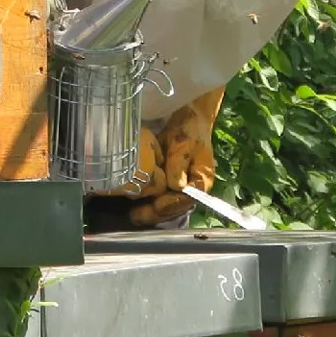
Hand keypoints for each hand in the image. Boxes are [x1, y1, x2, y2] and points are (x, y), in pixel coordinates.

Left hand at [126, 88, 222, 225]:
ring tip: (134, 216)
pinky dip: (149, 201)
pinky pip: (160, 196)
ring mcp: (181, 186)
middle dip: (157, 213)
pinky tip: (135, 204)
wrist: (188, 119)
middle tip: (137, 217)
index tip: (156, 205)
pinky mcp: (169, 182)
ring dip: (152, 212)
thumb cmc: (188, 130)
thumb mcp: (184, 143)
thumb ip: (179, 163)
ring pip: (167, 205)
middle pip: (176, 207)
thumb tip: (176, 186)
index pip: (187, 199)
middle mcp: (192, 188)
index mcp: (201, 181)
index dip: (171, 204)